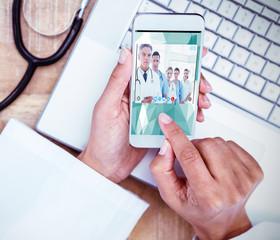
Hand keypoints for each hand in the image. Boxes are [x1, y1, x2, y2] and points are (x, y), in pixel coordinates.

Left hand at [78, 47, 212, 182]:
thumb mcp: (106, 107)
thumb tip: (125, 54)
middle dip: (190, 78)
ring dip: (193, 96)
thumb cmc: (102, 139)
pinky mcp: (157, 124)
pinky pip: (176, 115)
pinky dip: (189, 113)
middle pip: (169, 79)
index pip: (150, 65)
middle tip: (202, 83)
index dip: (169, 55)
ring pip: (176, 96)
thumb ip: (116, 81)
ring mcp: (150, 110)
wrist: (107, 167)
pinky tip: (195, 116)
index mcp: (127, 88)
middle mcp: (140, 96)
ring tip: (202, 102)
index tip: (188, 48)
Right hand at [150, 113, 263, 238]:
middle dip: (193, 145)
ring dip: (206, 147)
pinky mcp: (254, 171)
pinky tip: (217, 163)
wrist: (222, 221)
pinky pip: (232, 144)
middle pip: (206, 144)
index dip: (175, 135)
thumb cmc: (195, 207)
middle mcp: (230, 189)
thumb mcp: (169, 194)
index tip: (166, 121)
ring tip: (204, 163)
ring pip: (219, 142)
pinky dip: (220, 149)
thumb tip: (167, 143)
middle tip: (190, 159)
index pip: (189, 157)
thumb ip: (160, 169)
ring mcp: (245, 180)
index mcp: (207, 196)